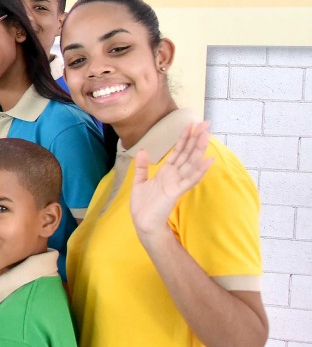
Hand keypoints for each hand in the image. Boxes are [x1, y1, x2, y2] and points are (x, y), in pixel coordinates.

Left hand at [131, 121, 213, 238]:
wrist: (143, 222)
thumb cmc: (143, 205)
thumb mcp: (138, 182)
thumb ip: (141, 166)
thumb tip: (143, 150)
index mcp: (166, 172)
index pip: (178, 151)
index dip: (184, 138)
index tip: (190, 124)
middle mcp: (174, 175)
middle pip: (187, 153)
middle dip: (195, 138)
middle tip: (205, 123)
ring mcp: (177, 183)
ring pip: (191, 163)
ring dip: (199, 149)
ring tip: (206, 135)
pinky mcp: (176, 191)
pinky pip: (189, 179)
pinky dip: (199, 170)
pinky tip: (207, 161)